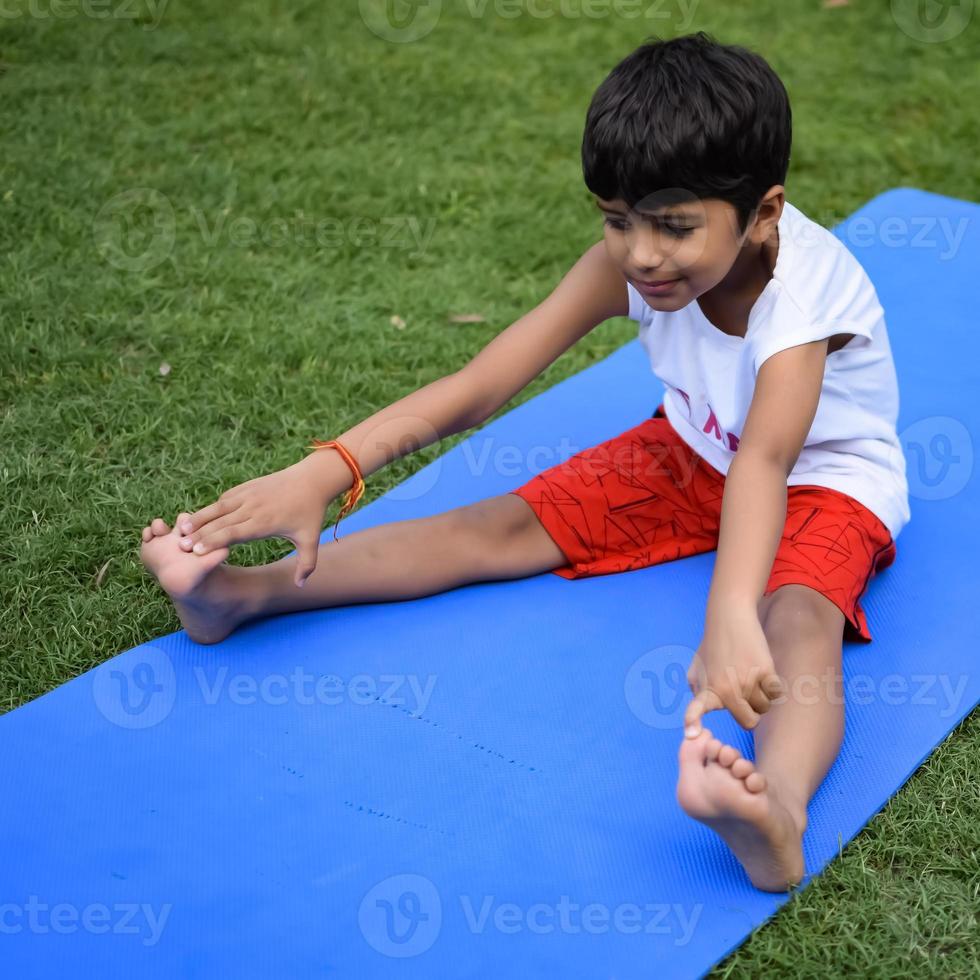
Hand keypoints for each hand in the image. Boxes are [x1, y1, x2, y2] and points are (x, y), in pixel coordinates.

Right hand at [174, 459, 341, 587]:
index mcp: (265, 523)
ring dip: (200, 518)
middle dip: (200, 534)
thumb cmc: (311, 512)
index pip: (234, 533)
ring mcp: (248, 495)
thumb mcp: (311, 540)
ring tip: (181, 529)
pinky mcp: (247, 487)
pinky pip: (225, 499)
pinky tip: (199, 518)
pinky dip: (212, 508)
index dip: (214, 542)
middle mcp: (253, 508)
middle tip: (181, 546)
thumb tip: (300, 587)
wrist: (312, 480)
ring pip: (218, 508)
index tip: (196, 552)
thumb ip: (306, 564)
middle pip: (221, 522)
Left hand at [683, 605, 784, 735]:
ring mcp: (746, 681)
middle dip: (750, 713)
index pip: (696, 709)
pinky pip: (776, 693)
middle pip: (749, 723)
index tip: (692, 735)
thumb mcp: (697, 669)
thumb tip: (702, 714)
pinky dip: (772, 685)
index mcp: (707, 690)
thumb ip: (699, 693)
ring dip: (762, 697)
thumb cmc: (713, 646)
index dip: (694, 722)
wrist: (730, 617)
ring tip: (750, 675)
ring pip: (764, 707)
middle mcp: (725, 689)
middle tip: (745, 694)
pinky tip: (761, 670)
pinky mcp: (765, 671)